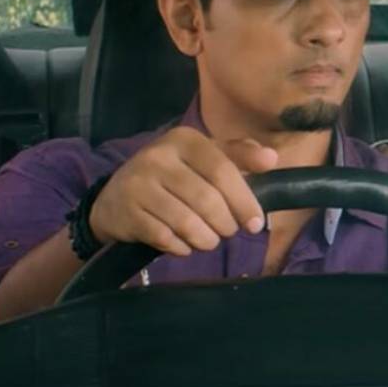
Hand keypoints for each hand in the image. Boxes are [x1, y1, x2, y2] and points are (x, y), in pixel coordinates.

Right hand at [88, 126, 278, 254]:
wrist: (115, 196)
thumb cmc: (173, 176)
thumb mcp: (204, 157)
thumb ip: (238, 156)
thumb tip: (272, 158)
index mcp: (184, 139)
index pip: (223, 171)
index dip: (244, 200)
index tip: (256, 223)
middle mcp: (158, 157)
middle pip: (207, 199)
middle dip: (225, 224)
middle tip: (228, 232)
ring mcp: (138, 184)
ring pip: (186, 222)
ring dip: (206, 239)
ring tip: (209, 240)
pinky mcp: (126, 212)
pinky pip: (164, 238)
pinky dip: (182, 247)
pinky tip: (185, 245)